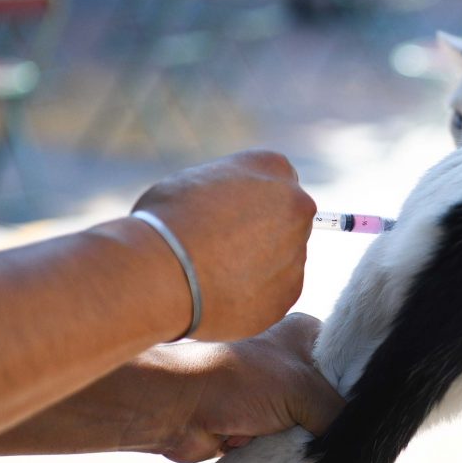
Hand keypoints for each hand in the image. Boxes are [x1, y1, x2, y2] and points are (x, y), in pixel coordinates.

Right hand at [133, 150, 315, 341]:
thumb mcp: (194, 181)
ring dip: (260, 265)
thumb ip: (228, 190)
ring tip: (215, 274)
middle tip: (222, 247)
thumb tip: (231, 206)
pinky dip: (257, 294)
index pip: (275, 179)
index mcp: (273, 167)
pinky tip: (224, 295)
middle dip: (263, 232)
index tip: (228, 213)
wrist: (163, 274)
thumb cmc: (166, 222)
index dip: (249, 198)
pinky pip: (276, 290)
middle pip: (287, 219)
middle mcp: (297, 205)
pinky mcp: (292, 291)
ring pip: (284, 257)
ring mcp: (298, 250)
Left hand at [157, 313, 344, 462]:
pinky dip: (283, 450)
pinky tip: (274, 447)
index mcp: (307, 336)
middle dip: (328, 420)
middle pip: (334, 399)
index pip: (351, 362)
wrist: (179, 410)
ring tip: (290, 437)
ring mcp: (278, 394)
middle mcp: (295, 362)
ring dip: (301, 438)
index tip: (366, 411)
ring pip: (312, 426)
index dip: (359, 388)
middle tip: (325, 428)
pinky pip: (290, 444)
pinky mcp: (264, 424)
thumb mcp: (302, 390)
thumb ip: (338, 413)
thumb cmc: (237, 384)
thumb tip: (356, 440)